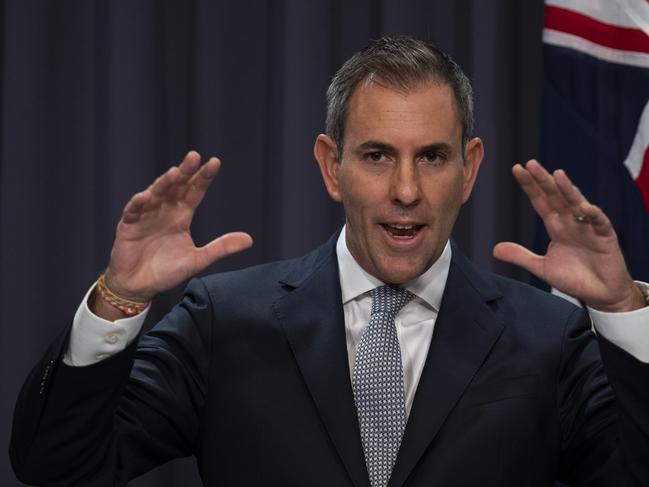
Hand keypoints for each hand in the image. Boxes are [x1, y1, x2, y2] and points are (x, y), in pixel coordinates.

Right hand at [101, 151, 252, 305]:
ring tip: (174, 173)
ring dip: (164, 183)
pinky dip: (138, 204)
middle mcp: (164, 211)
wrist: (141, 286)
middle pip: (176, 186)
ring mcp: (146, 216)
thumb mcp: (198, 259)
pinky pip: (133, 212)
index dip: (204, 178)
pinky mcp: (128, 226)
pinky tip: (146, 197)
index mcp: (181, 216)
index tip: (215, 162)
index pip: (194, 192)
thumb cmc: (167, 271)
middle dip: (185, 171)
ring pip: (155, 194)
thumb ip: (221, 247)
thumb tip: (250, 240)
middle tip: (194, 156)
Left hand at [493, 159, 644, 312]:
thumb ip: (520, 256)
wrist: (601, 294)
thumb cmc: (574, 278)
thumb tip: (494, 249)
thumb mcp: (542, 268)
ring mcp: (588, 227)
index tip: (517, 169)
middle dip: (544, 180)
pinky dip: (592, 214)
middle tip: (531, 163)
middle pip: (556, 197)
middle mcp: (571, 222)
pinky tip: (583, 207)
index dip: (529, 186)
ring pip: (576, 203)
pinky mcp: (605, 237)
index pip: (540, 201)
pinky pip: (599, 222)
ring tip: (558, 175)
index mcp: (556, 226)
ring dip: (568, 189)